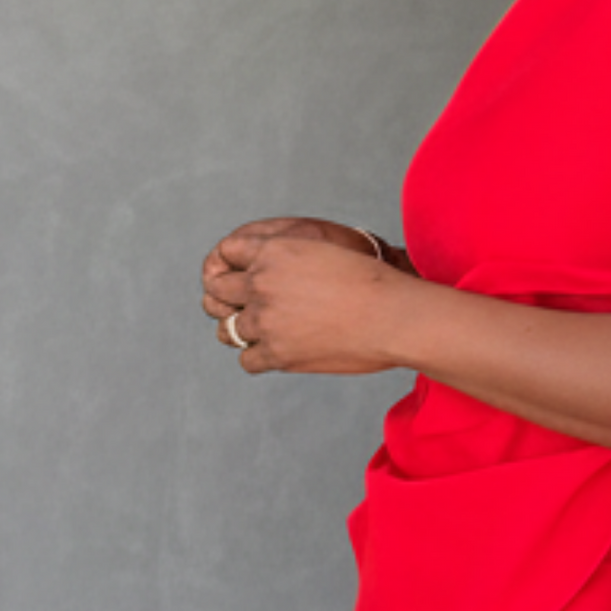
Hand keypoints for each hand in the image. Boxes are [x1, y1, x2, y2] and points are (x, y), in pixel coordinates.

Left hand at [201, 215, 411, 374]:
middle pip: (217, 291)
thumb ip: (292, 258)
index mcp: (274, 250)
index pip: (227, 253)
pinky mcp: (276, 353)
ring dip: (241, 330)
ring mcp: (265, 320)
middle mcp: (261, 283)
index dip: (228, 265)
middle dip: (225, 299)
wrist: (393, 316)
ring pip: (228, 329)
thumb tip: (276, 271)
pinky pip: (247, 360)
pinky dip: (258, 358)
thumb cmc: (372, 284)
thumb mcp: (325, 250)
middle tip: (239, 308)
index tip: (235, 277)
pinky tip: (277, 352)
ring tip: (262, 333)